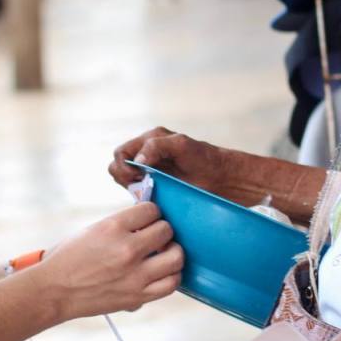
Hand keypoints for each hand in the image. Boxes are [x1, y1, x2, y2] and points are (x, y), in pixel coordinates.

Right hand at [36, 202, 182, 321]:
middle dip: (162, 231)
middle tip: (155, 237)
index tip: (146, 220)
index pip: (151, 210)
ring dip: (172, 252)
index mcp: (113, 227)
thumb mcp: (93, 230)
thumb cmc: (68, 258)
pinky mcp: (137, 296)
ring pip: (176, 257)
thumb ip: (121, 224)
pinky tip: (163, 272)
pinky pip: (171, 283)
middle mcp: (127, 249)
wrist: (54, 291)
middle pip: (166, 230)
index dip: (150, 213)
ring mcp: (135, 274)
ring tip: (164, 254)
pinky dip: (171, 276)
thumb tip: (147, 219)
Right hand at [108, 126, 226, 191]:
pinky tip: (155, 199)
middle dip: (126, 177)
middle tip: (144, 184)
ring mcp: (150, 173)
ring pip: (125, 182)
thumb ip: (157, 146)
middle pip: (117, 167)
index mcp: (149, 141)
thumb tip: (138, 159)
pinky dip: (141, 198)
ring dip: (133, 188)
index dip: (125, 166)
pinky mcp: (156, 188)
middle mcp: (146, 156)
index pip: (120, 154)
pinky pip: (138, 194)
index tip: (140, 176)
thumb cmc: (205, 159)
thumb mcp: (182, 146)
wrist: (223, 179)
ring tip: (151, 191)